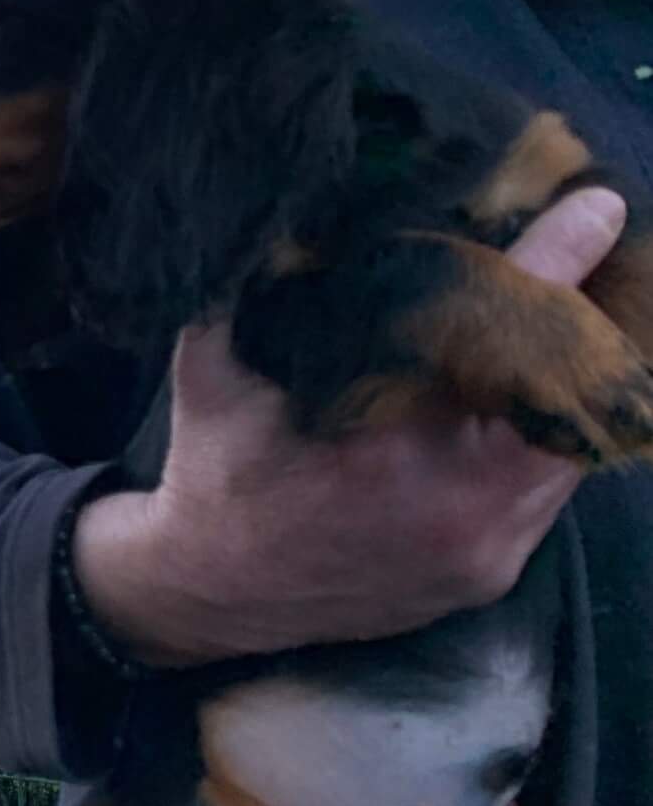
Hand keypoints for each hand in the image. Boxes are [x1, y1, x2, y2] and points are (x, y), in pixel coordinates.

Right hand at [73, 187, 630, 667]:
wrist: (207, 596)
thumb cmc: (211, 473)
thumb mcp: (209, 372)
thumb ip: (252, 289)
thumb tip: (294, 210)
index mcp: (380, 444)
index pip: (497, 333)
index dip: (553, 263)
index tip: (597, 209)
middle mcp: (449, 505)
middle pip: (564, 395)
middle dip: (576, 327)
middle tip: (582, 269)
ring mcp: (479, 549)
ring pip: (568, 447)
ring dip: (563, 385)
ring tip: (553, 329)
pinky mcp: (489, 575)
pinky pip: (546, 493)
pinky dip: (541, 440)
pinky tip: (516, 407)